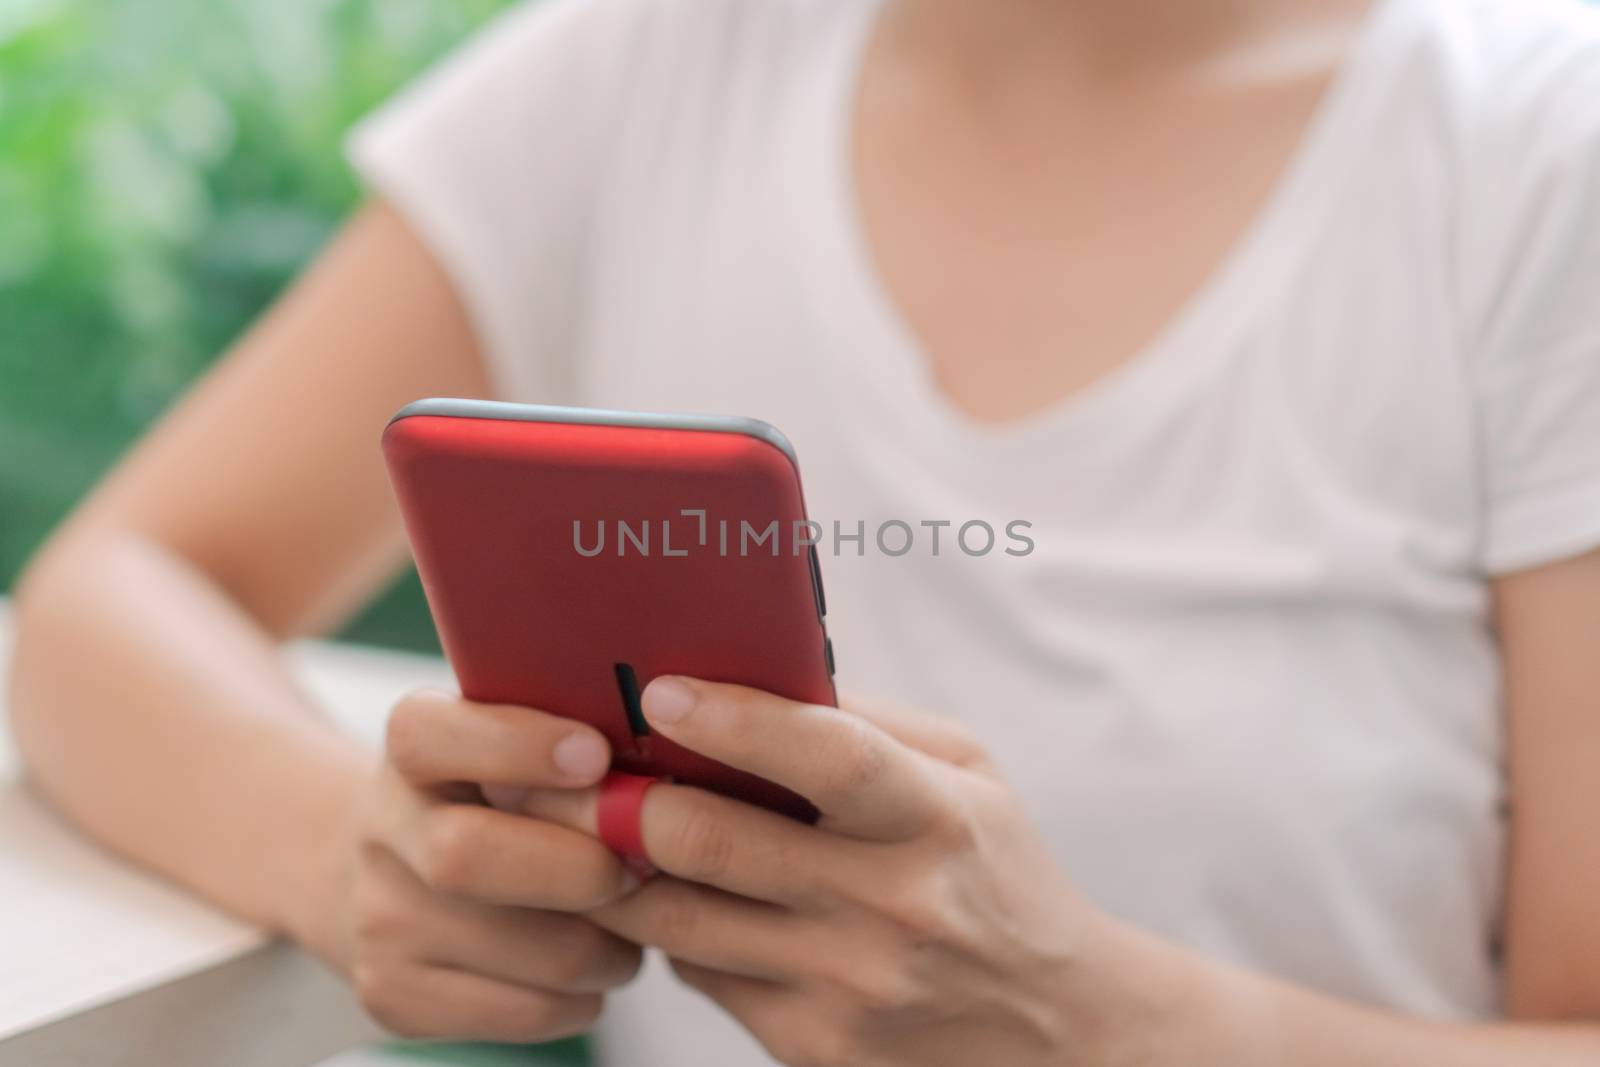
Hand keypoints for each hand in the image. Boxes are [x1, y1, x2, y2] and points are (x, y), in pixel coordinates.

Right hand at [326, 690, 643, 1041]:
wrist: (397, 874)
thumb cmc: (495, 796)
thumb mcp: (513, 742)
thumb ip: (571, 733)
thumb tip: (659, 759)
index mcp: (411, 747)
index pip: (434, 736)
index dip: (517, 746)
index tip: (596, 755)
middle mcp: (381, 830)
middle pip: (466, 857)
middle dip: (581, 869)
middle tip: (640, 870)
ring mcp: (381, 921)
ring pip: (527, 948)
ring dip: (608, 943)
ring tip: (632, 920)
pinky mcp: (397, 997)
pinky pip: (526, 1010)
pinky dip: (585, 994)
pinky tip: (592, 965)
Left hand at [521, 679, 1116, 1066]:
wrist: (1054, 1026)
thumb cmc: (996, 873)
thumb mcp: (968, 775)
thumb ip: (867, 723)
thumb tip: (751, 676)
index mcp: (936, 816)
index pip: (828, 757)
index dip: (736, 721)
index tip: (660, 690)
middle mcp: (892, 904)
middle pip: (717, 842)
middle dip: (620, 796)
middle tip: (559, 761)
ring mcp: (847, 984)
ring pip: (680, 919)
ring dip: (610, 865)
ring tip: (569, 822)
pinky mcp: (812, 1043)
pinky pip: (699, 974)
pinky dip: (665, 926)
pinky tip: (657, 890)